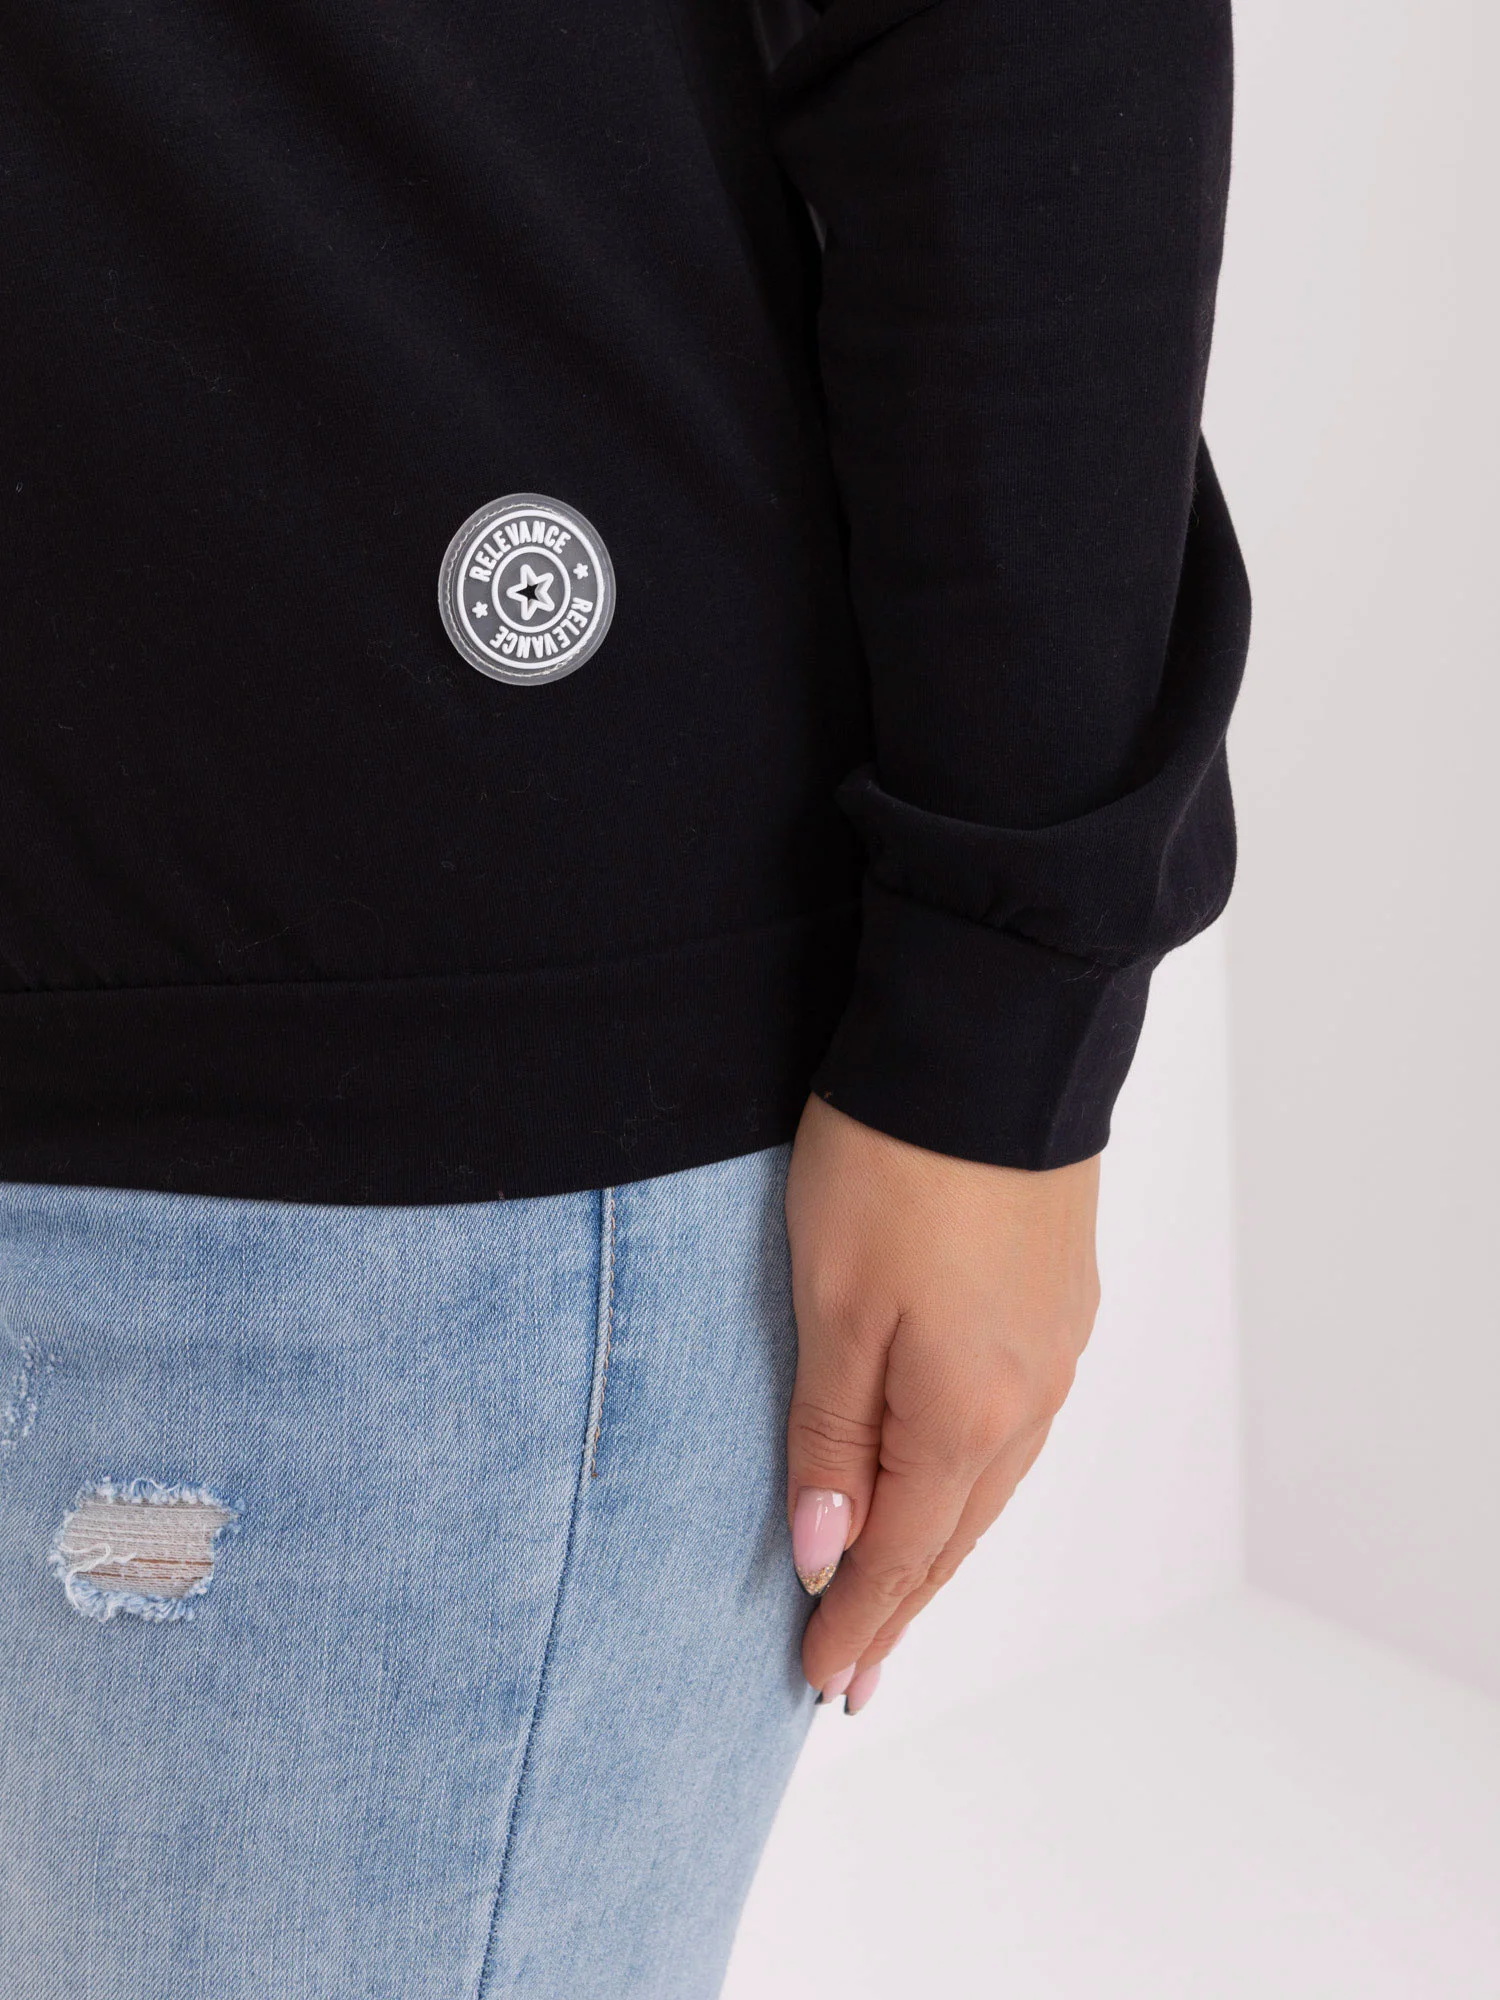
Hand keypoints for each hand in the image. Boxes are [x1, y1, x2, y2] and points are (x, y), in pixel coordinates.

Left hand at [784, 1095, 1099, 1711]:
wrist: (993, 1040)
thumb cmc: (895, 1163)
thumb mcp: (832, 1302)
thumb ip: (831, 1433)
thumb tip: (827, 1551)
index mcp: (967, 1412)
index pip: (900, 1552)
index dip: (856, 1619)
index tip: (819, 1680)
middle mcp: (1029, 1397)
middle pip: (953, 1532)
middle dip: (899, 1606)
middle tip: (855, 1672)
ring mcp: (1055, 1347)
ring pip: (989, 1483)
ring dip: (937, 1546)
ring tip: (896, 1595)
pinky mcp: (1059, 1299)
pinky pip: (1014, 1426)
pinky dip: (970, 1477)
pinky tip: (951, 1480)